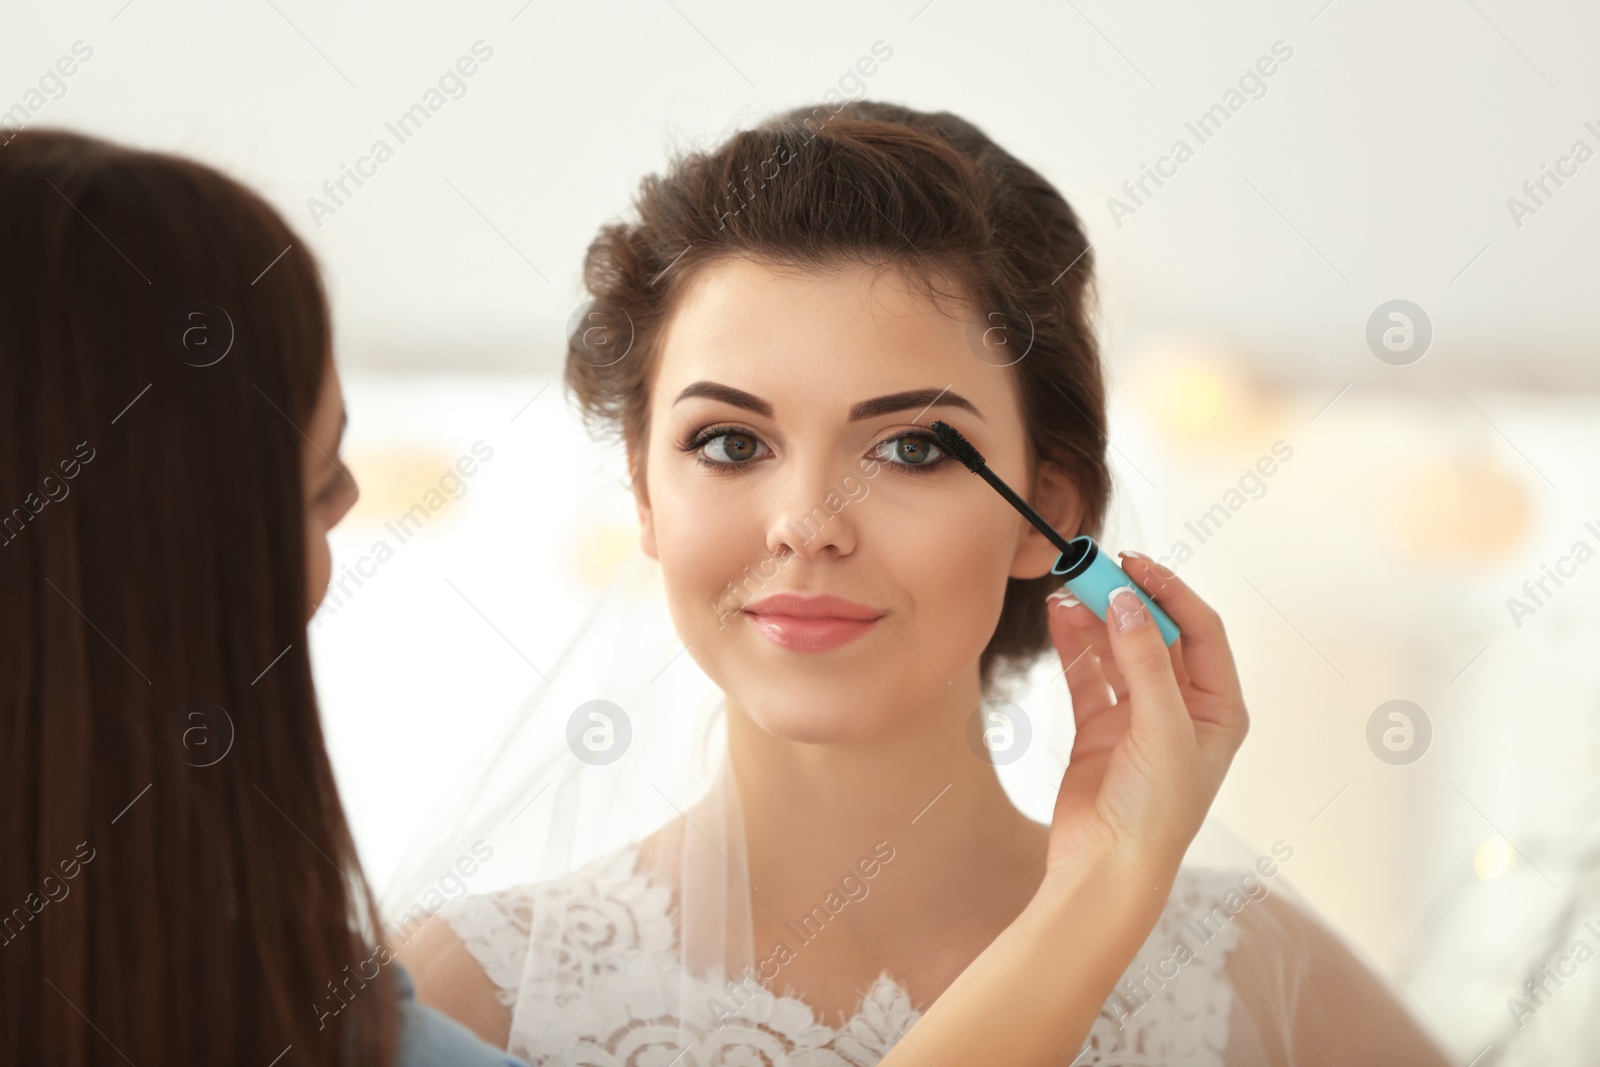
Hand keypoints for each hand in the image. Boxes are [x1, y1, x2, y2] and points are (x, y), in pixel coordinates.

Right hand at [1038, 552, 1248, 895]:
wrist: (1107, 869)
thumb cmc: (1155, 813)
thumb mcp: (1162, 729)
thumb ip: (1146, 661)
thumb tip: (1128, 602)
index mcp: (1220, 709)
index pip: (1201, 630)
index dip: (1169, 592)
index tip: (1133, 565)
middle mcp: (1183, 708)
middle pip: (1157, 634)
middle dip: (1127, 601)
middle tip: (1093, 570)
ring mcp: (1139, 717)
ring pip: (1119, 650)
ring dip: (1096, 620)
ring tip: (1068, 592)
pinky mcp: (1101, 729)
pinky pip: (1088, 675)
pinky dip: (1074, 646)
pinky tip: (1059, 620)